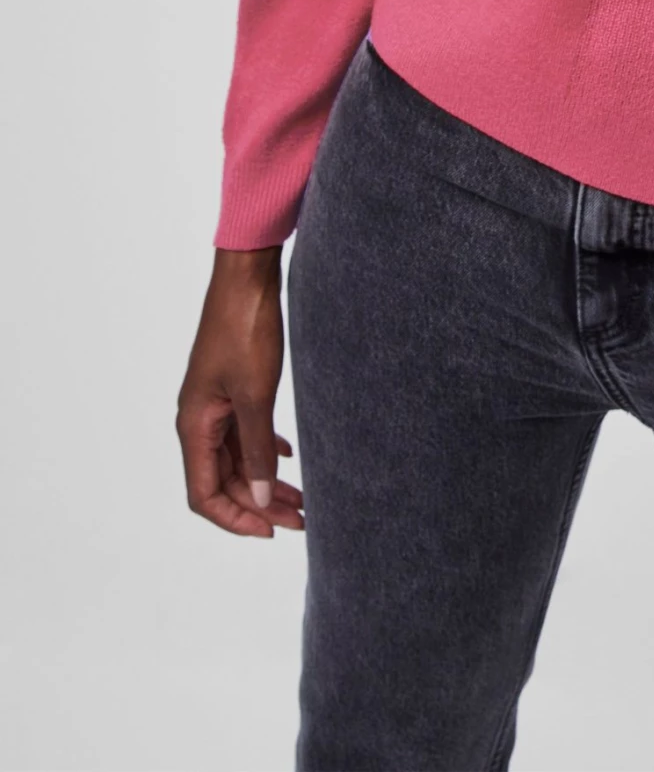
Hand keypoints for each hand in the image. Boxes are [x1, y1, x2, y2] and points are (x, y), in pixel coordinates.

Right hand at [176, 246, 304, 538]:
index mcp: (195, 425)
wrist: (247, 276)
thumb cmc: (245, 328)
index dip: (235, 520)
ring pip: (238, 457)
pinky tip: (287, 455)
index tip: (271, 532)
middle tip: (303, 520)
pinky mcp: (233, 386)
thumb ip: (256, 449)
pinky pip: (244, 431)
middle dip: (261, 504)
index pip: (204, 495)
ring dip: (266, 480)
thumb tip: (259, 498)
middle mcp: (200, 419)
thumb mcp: (255, 394)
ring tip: (303, 499)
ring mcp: (216, 402)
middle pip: (225, 480)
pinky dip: (264, 448)